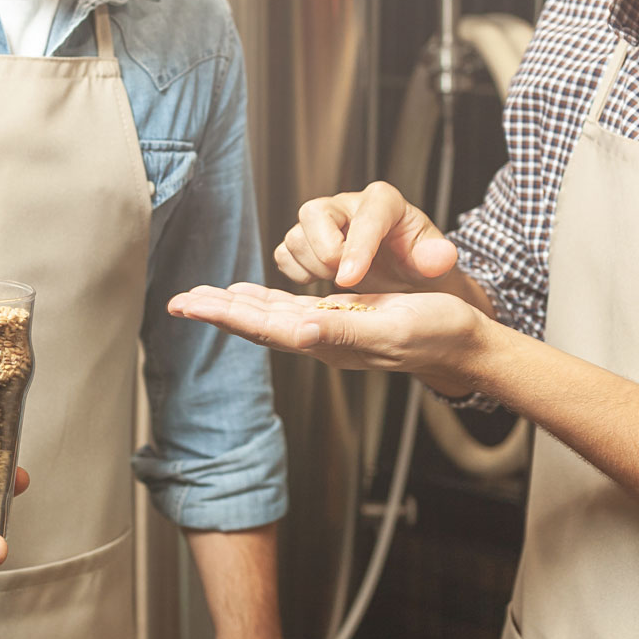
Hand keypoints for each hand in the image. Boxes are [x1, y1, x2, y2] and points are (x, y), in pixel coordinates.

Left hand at [168, 284, 484, 395]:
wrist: (462, 343)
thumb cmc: (434, 334)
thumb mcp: (391, 329)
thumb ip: (345, 330)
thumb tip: (300, 330)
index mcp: (328, 341)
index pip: (265, 328)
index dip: (225, 316)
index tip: (188, 304)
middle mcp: (321, 338)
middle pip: (257, 324)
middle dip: (216, 312)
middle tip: (176, 301)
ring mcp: (330, 329)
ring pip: (269, 316)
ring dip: (233, 306)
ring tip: (200, 298)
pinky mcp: (341, 317)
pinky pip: (290, 309)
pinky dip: (263, 300)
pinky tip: (250, 295)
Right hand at [277, 181, 458, 292]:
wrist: (400, 273)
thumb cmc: (416, 261)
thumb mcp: (434, 262)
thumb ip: (437, 258)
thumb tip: (440, 257)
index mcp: (383, 201)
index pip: (365, 218)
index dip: (356, 249)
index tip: (350, 280)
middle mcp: (346, 204)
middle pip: (313, 213)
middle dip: (327, 253)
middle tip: (348, 279)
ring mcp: (321, 221)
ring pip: (294, 236)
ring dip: (313, 266)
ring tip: (340, 281)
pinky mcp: (304, 240)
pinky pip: (283, 253)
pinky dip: (296, 271)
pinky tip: (321, 280)